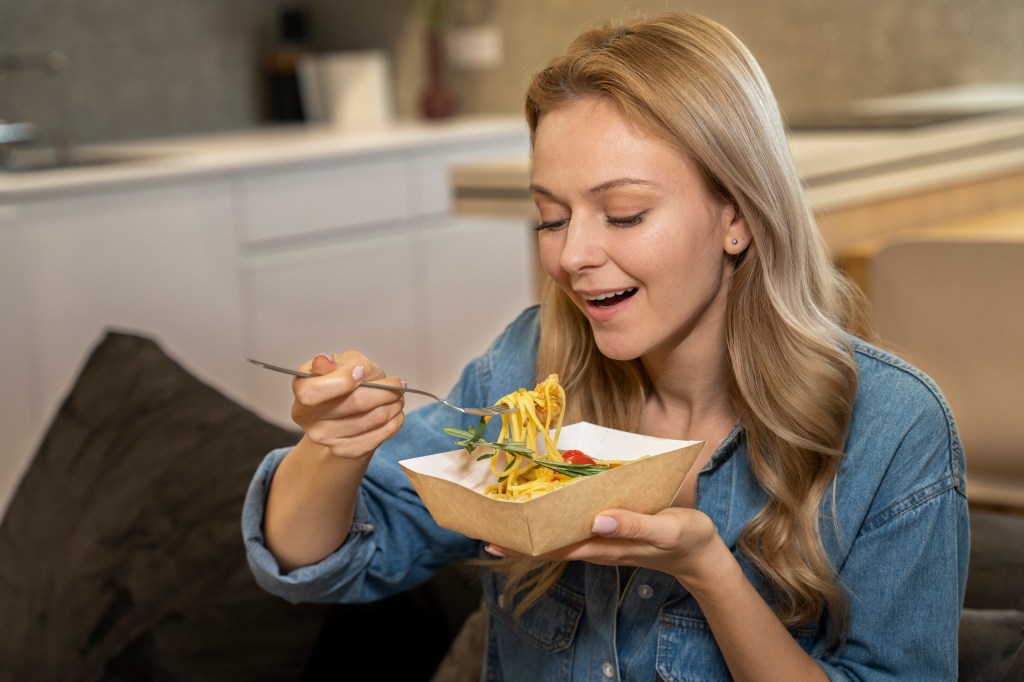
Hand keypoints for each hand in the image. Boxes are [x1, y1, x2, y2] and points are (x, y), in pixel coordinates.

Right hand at [290, 352, 405, 459]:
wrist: (348, 410)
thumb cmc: (346, 381)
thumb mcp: (345, 361)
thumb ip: (340, 362)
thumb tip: (323, 362)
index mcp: (302, 389)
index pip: (314, 391)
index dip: (342, 381)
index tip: (362, 372)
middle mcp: (307, 417)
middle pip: (354, 404)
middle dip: (384, 391)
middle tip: (398, 385)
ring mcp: (324, 437)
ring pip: (373, 419)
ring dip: (393, 406)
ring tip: (397, 398)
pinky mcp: (344, 450)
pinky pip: (378, 437)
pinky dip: (394, 422)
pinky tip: (394, 413)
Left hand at [488, 507, 729, 589]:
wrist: (700, 553)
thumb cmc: (685, 538)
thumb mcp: (665, 529)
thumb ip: (634, 524)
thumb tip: (597, 519)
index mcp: (604, 545)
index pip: (554, 547)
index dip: (523, 542)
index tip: (494, 535)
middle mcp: (595, 545)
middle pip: (548, 544)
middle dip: (517, 536)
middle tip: (483, 523)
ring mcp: (600, 540)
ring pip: (558, 537)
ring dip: (531, 528)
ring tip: (502, 514)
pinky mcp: (607, 531)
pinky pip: (573, 529)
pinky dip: (553, 520)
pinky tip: (542, 508)